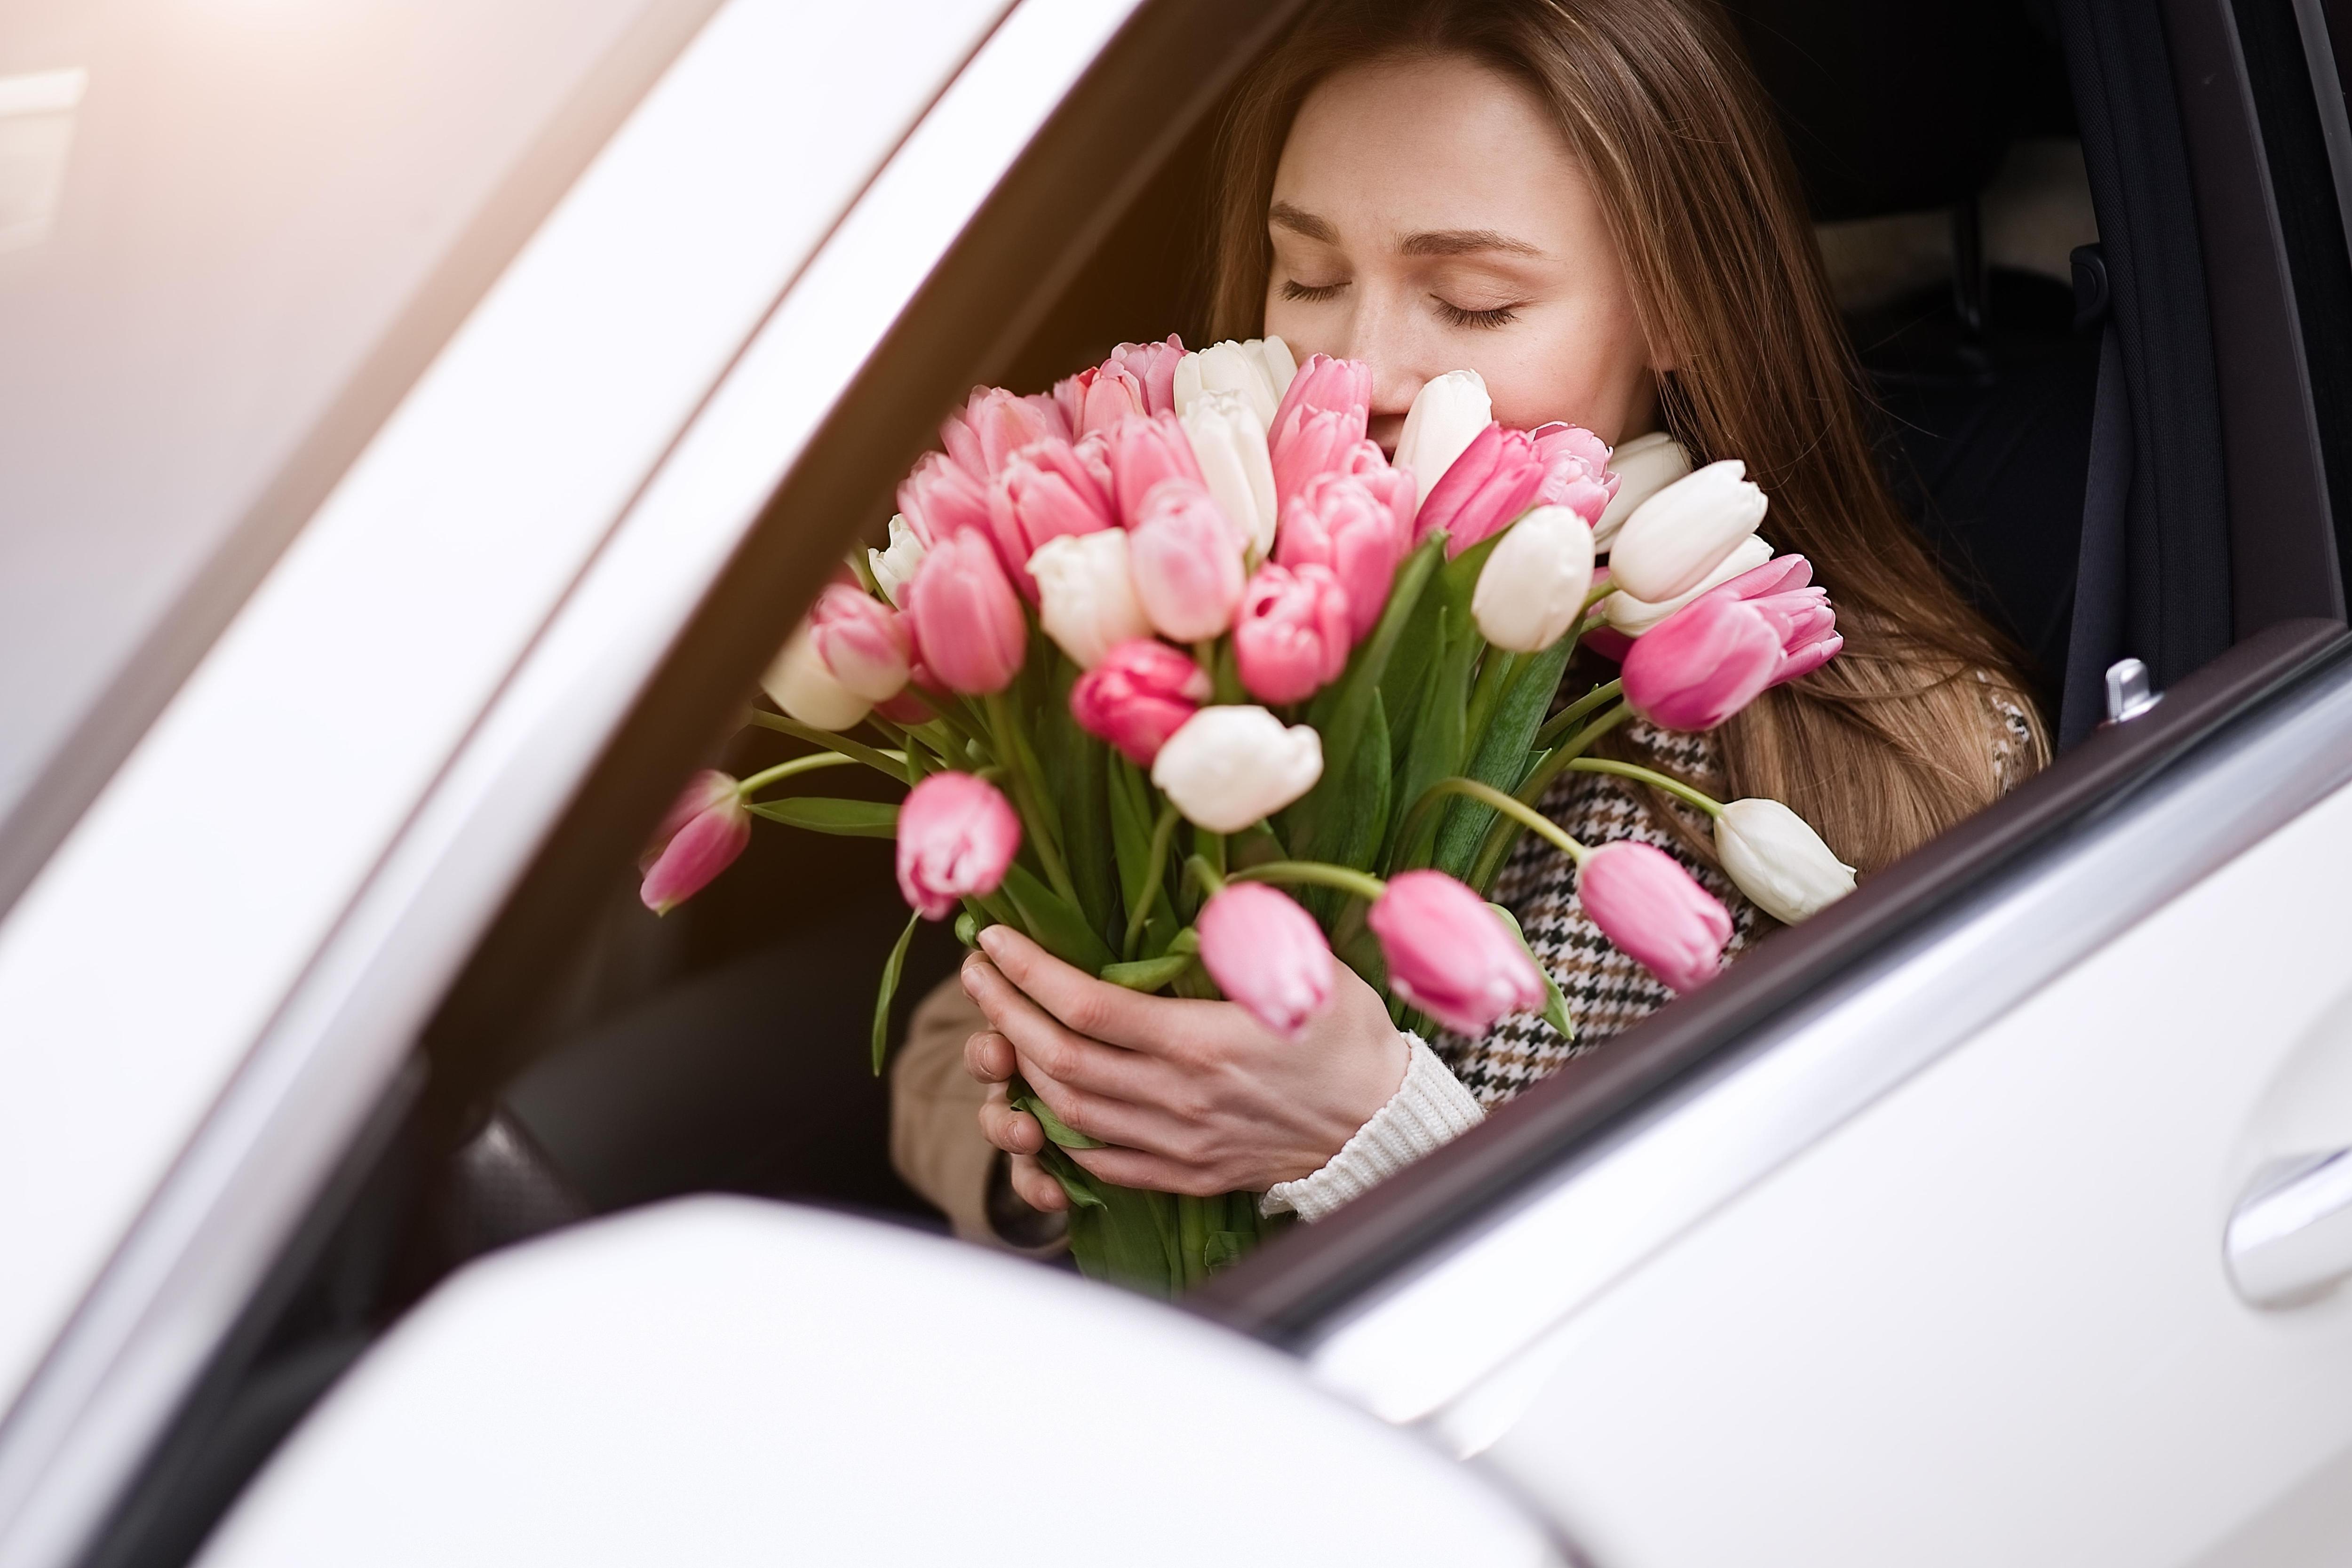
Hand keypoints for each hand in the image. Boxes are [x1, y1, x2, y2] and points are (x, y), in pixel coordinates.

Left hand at [960, 924, 1407, 1211]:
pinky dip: (1059, 1134)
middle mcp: (1181, 1098)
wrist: (1386, 1122)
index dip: (1028, 971)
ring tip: (998, 1027)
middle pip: (1062, 1059)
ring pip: (1071, 1112)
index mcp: (1202, 1041)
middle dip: (1004, 1012)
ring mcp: (1181, 1143)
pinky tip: (1041, 1101)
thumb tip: (1184, 895)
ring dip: (1021, 1070)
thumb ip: (1237, 934)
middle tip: (976, 974)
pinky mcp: (1189, 1174)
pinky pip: (1103, 1162)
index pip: (1086, 1005)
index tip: (994, 939)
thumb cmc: (1347, 1035)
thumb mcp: (1301, 968)